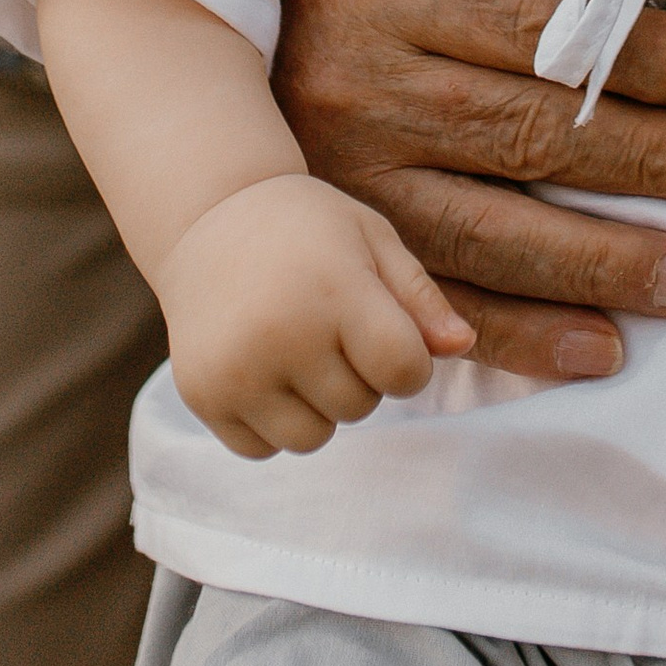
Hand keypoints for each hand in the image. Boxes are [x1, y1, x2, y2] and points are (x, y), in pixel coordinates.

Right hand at [157, 171, 474, 459]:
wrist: (208, 217)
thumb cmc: (306, 228)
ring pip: (312, 439)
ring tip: (298, 351)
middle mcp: (281, 335)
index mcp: (334, 290)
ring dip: (317, 407)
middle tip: (329, 326)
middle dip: (359, 376)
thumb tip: (464, 345)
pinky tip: (262, 368)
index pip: (405, 372)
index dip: (408, 360)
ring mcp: (235, 370)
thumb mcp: (372, 239)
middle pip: (361, 406)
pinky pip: (261, 449)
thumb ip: (420, 297)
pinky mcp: (201, 395)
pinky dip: (271, 422)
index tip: (386, 329)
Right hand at [273, 0, 665, 383]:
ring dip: (605, 265)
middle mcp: (365, 88)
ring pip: (492, 233)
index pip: (544, 31)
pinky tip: (602, 349)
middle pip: (532, 134)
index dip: (647, 57)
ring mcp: (345, 180)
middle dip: (656, 160)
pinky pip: (437, 302)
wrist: (189, 39)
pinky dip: (521, 337)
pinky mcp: (337, 249)